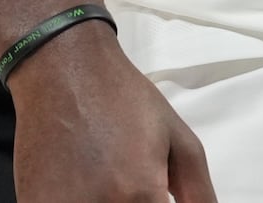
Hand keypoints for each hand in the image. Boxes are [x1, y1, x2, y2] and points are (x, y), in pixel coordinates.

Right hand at [6, 21, 216, 202]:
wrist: (64, 73)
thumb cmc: (122, 101)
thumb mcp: (179, 140)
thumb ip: (198, 193)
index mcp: (140, 194)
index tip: (156, 197)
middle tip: (127, 181)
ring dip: (104, 201)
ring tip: (102, 178)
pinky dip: (75, 201)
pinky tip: (80, 183)